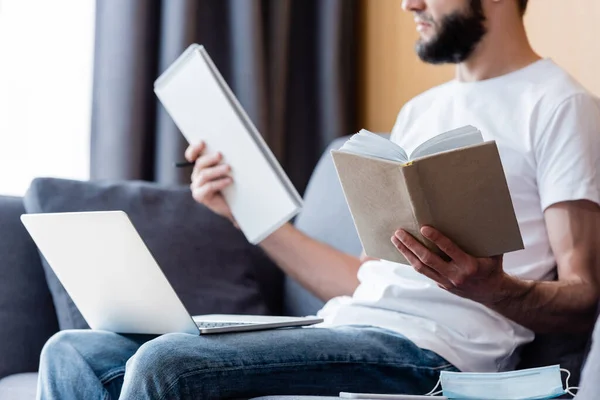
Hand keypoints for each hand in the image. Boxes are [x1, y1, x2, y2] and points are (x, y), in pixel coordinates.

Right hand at [185, 141, 237, 226]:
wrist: (237, 205)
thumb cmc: (234, 186)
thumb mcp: (230, 171)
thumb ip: (226, 160)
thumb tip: (233, 147)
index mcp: (202, 166)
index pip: (193, 154)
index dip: (194, 148)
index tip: (202, 142)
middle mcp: (197, 175)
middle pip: (199, 164)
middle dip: (209, 158)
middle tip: (220, 155)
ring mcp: (197, 186)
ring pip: (204, 175)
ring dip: (216, 170)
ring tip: (228, 168)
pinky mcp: (200, 196)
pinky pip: (208, 187)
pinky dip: (219, 183)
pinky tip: (229, 181)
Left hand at [391, 226, 512, 304]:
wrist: (491, 292)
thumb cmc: (492, 266)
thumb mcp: (494, 252)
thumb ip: (486, 237)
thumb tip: (483, 213)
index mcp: (470, 265)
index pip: (449, 250)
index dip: (436, 239)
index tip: (423, 228)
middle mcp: (456, 275)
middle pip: (428, 259)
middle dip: (411, 245)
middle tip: (399, 232)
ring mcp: (446, 282)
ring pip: (421, 267)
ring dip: (406, 252)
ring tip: (395, 239)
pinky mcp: (440, 285)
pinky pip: (423, 271)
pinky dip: (411, 260)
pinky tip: (403, 250)